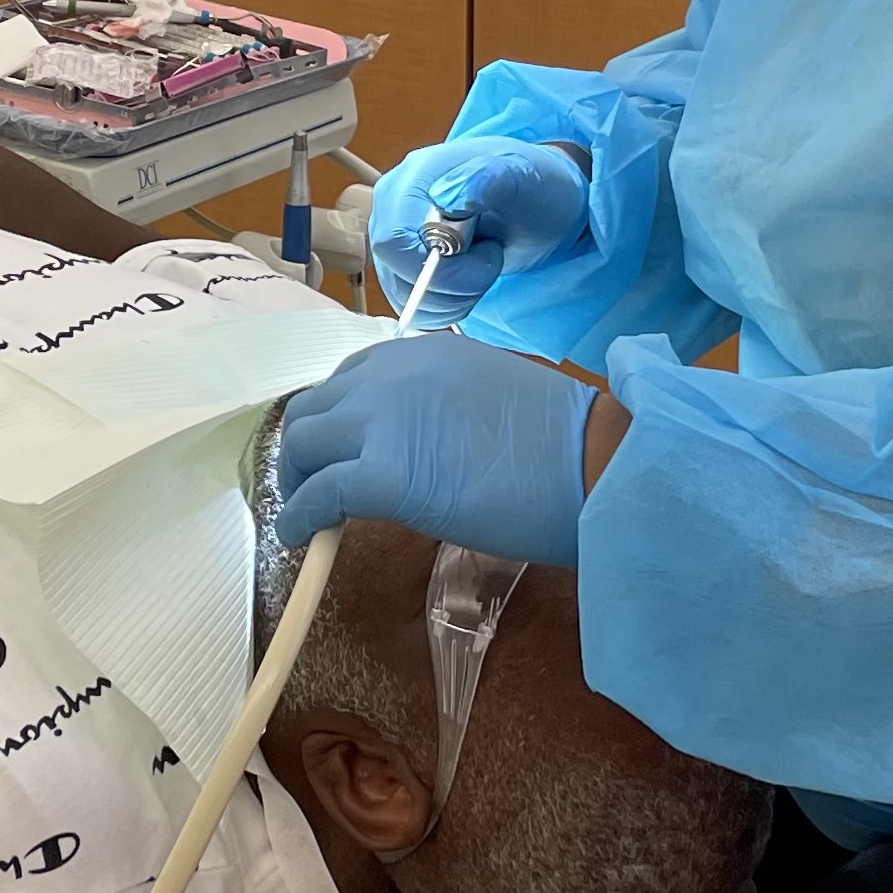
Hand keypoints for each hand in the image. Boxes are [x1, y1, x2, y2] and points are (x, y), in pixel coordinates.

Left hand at [271, 336, 591, 568]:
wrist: (594, 464)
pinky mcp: (383, 476)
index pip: (352, 378)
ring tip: (310, 512)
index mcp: (421, 353)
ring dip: (298, 478)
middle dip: (307, 448)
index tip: (342, 450)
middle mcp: (392, 374)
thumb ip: (440, 406)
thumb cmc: (563, 443)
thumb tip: (417, 444)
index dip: (339, 419)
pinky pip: (317, 496)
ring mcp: (383, 421)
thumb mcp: (489, 396)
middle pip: (315, 406)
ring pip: (304, 443)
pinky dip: (301, 517)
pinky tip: (306, 539)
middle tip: (316, 485)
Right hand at [370, 139, 588, 326]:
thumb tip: (446, 196)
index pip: (394, 242)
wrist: (539, 205)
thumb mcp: (522, 177)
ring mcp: (395, 240)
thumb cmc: (533, 187)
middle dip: (451, 284)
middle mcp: (392, 209)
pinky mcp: (403, 268)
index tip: (488, 252)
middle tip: (490, 261)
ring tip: (483, 267)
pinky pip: (412, 306)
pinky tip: (471, 283)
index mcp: (411, 180)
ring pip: (403, 295)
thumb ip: (486, 179)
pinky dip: (447, 307)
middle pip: (396, 271)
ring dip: (453, 298)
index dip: (440, 265)